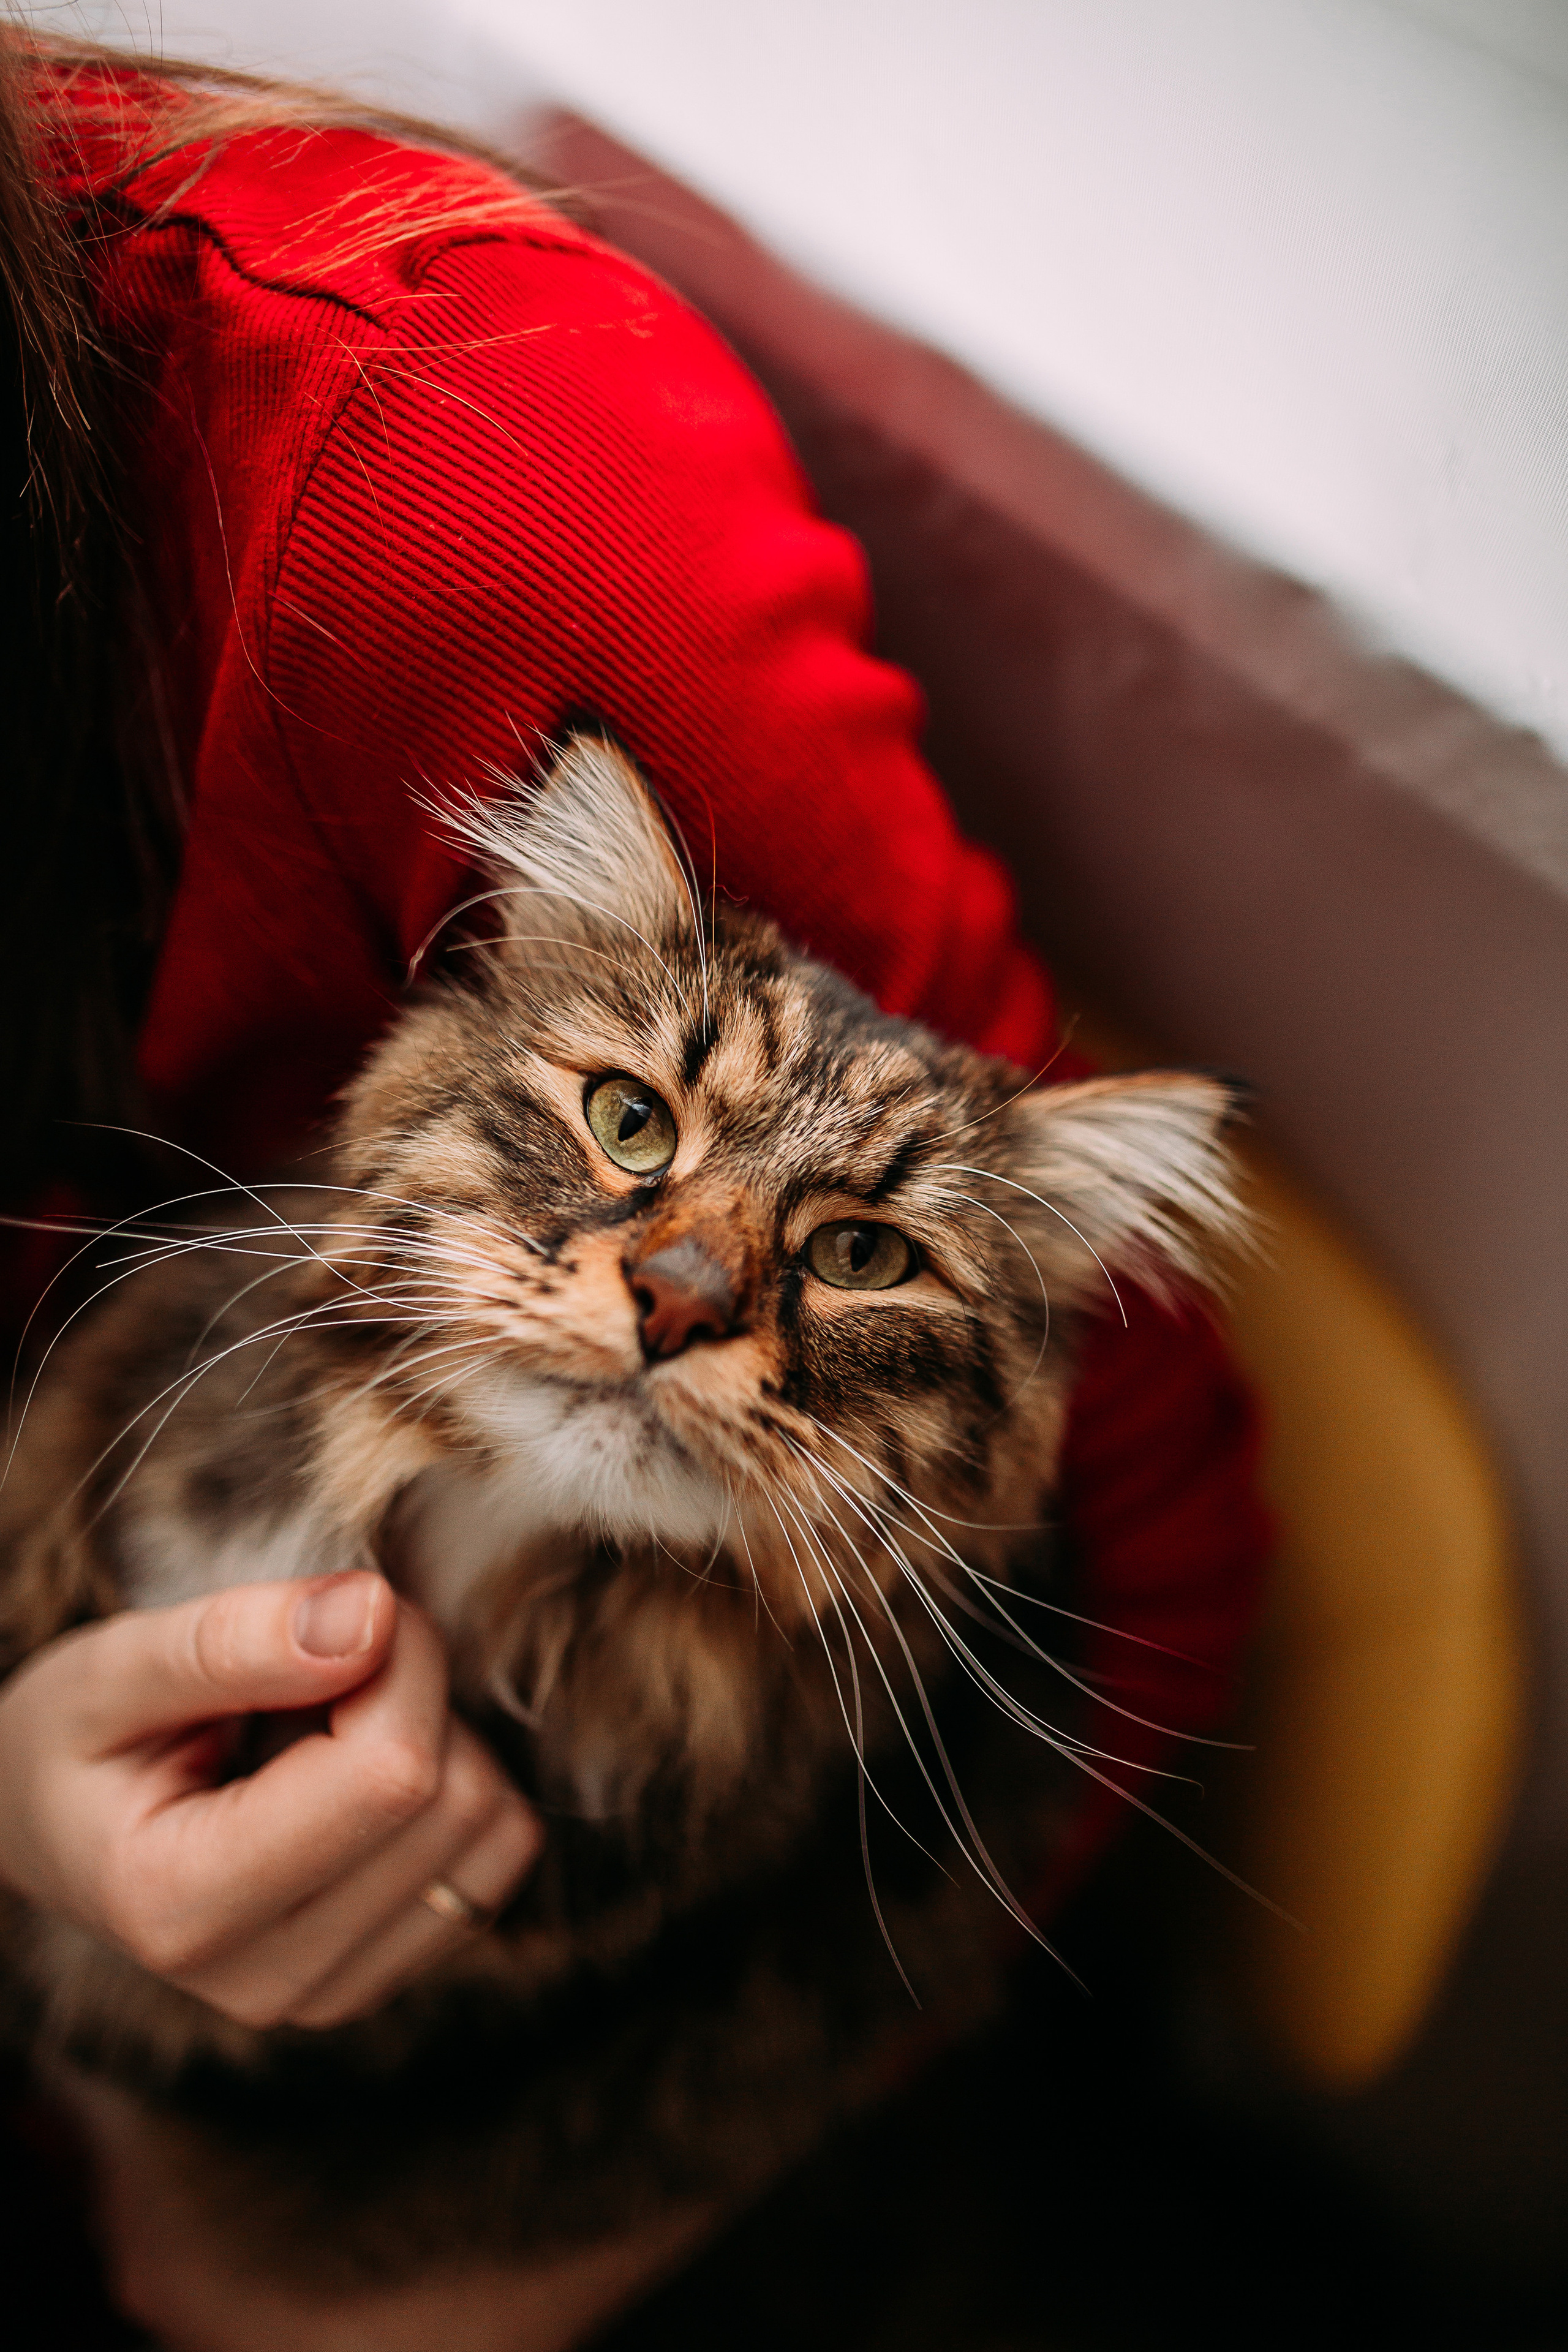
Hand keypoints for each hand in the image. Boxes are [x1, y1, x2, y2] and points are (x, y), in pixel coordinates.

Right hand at [0, 1573, 540, 2029]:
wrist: (55, 1831)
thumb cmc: (74, 1741)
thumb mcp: (110, 1668)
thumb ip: (231, 1639)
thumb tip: (371, 1615)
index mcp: (185, 1906)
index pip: (391, 1776)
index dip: (398, 1658)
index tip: (343, 1614)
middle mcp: (267, 1980)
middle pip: (453, 1802)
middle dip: (417, 1693)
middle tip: (330, 1665)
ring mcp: (331, 1993)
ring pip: (493, 1834)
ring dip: (441, 1742)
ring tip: (332, 1727)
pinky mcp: (382, 1975)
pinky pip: (497, 1862)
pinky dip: (457, 1790)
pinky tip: (363, 1776)